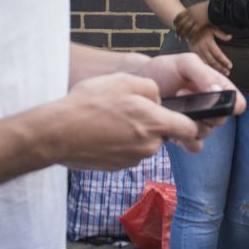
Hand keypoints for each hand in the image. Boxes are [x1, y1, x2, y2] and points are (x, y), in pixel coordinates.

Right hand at [45, 71, 218, 167]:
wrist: (56, 134)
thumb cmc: (89, 104)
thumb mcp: (124, 82)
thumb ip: (151, 89)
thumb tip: (158, 99)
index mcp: (155, 124)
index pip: (190, 129)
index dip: (192, 121)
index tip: (187, 115)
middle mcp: (148, 146)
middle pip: (163, 134)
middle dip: (153, 123)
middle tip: (129, 108)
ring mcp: (132, 159)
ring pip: (144, 143)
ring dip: (134, 132)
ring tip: (109, 118)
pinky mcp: (116, 166)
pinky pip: (126, 151)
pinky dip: (119, 142)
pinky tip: (101, 130)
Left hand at [126, 52, 246, 150]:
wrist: (139, 82)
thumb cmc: (163, 69)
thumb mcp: (185, 63)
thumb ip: (204, 74)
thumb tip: (220, 93)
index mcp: (217, 89)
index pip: (236, 104)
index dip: (227, 103)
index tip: (207, 93)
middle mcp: (210, 107)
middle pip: (221, 121)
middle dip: (202, 110)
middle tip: (181, 94)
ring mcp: (196, 122)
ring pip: (205, 133)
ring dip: (189, 122)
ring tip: (172, 107)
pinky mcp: (182, 135)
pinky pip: (193, 145)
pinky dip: (184, 140)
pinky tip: (171, 128)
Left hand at [175, 2, 218, 40]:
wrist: (215, 7)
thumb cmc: (208, 7)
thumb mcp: (198, 6)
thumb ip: (193, 11)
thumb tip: (191, 12)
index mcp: (189, 10)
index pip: (179, 16)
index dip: (176, 21)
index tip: (174, 25)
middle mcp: (190, 15)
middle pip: (181, 23)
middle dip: (177, 30)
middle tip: (176, 35)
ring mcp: (194, 20)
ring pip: (185, 28)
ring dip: (182, 34)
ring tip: (180, 39)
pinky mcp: (200, 24)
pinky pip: (192, 31)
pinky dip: (190, 35)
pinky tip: (188, 39)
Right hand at [188, 29, 232, 75]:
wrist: (189, 27)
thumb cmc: (203, 28)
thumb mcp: (213, 28)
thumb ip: (221, 35)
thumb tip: (230, 37)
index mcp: (208, 41)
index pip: (218, 54)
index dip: (224, 61)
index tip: (230, 65)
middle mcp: (202, 47)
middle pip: (213, 61)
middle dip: (221, 67)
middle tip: (227, 72)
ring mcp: (197, 51)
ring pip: (206, 63)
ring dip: (214, 69)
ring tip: (221, 73)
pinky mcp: (193, 53)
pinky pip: (200, 62)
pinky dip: (206, 67)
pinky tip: (211, 71)